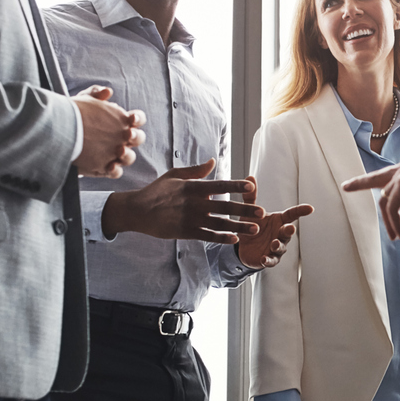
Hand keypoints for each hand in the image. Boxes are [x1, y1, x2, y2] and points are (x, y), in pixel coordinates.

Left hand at [73, 85, 144, 177]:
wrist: (58, 133)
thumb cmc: (75, 116)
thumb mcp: (82, 101)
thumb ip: (95, 93)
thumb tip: (107, 91)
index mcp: (119, 122)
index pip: (137, 120)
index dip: (138, 118)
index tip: (132, 118)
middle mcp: (119, 138)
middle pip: (137, 139)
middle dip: (136, 137)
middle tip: (127, 135)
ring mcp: (112, 153)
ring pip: (129, 157)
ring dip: (128, 155)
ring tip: (119, 151)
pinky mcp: (103, 167)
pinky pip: (115, 172)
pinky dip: (115, 170)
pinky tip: (110, 166)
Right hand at [101, 159, 264, 242]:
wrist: (137, 210)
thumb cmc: (156, 191)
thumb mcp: (174, 175)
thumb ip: (195, 170)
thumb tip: (213, 161)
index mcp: (193, 187)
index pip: (219, 185)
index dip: (236, 186)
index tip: (251, 186)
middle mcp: (194, 203)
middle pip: (225, 206)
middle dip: (245, 209)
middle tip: (262, 212)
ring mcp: (190, 218)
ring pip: (220, 223)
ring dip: (239, 226)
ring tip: (255, 229)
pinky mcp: (185, 232)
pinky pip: (207, 236)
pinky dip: (221, 237)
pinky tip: (235, 239)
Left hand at [238, 178, 312, 269]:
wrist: (243, 247)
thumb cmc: (252, 227)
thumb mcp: (249, 212)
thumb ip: (251, 197)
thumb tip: (250, 177)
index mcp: (278, 221)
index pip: (292, 215)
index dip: (301, 211)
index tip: (310, 208)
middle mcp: (280, 234)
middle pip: (288, 232)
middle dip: (289, 231)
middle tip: (289, 228)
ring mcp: (276, 247)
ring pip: (282, 247)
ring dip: (279, 245)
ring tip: (274, 244)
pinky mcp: (269, 259)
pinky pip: (271, 261)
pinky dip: (268, 260)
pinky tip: (263, 259)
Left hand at [341, 157, 399, 242]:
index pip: (393, 173)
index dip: (380, 177)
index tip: (366, 178)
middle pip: (377, 177)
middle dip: (361, 182)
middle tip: (346, 187)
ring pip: (385, 200)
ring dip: (389, 221)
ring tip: (396, 237)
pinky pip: (392, 207)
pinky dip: (394, 222)